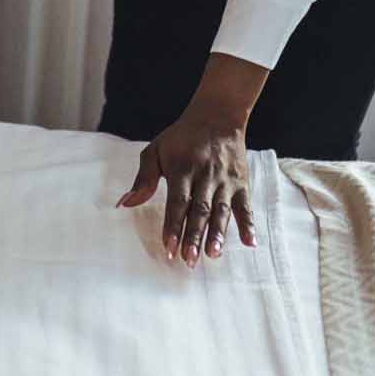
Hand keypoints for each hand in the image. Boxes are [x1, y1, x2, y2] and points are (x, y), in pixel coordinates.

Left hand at [116, 53, 266, 267]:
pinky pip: (246, 206)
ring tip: (213, 254)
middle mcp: (205, 176)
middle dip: (194, 236)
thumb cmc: (181, 138)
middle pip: (199, 210)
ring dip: (218, 234)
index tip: (169, 248)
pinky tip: (250, 243)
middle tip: (189, 259)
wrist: (218, 116)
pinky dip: (249, 224)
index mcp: (183, 169)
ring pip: (222, 211)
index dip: (173, 226)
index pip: (177, 202)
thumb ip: (143, 178)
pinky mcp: (241, 182)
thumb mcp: (156, 151)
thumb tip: (124, 204)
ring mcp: (225, 180)